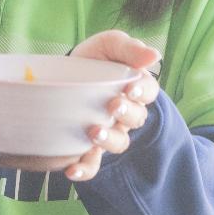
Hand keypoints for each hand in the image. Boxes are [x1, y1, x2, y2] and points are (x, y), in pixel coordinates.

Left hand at [63, 30, 160, 182]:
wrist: (58, 73)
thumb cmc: (92, 58)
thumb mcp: (108, 44)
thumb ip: (129, 48)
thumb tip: (155, 56)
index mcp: (135, 89)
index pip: (148, 92)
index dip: (143, 92)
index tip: (131, 87)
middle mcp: (125, 114)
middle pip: (136, 119)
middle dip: (127, 113)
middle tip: (112, 105)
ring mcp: (108, 132)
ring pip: (119, 143)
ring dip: (109, 140)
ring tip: (94, 132)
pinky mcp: (86, 147)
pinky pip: (91, 164)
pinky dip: (84, 169)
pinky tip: (71, 169)